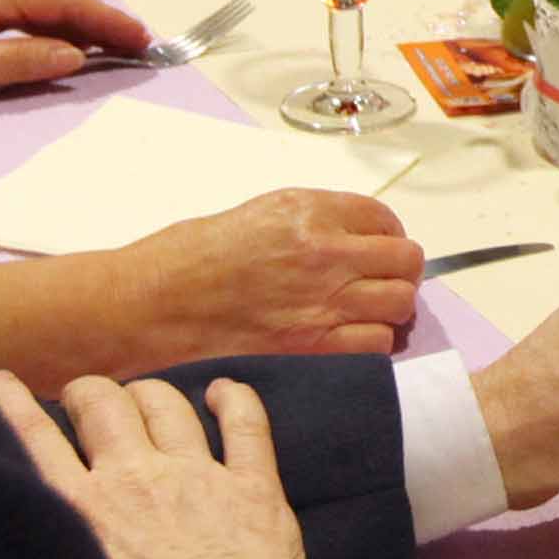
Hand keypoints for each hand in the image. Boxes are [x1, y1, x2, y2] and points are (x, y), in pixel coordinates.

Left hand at [0, 0, 145, 104]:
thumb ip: (20, 61)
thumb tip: (75, 55)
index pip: (60, 2)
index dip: (104, 19)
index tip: (140, 37)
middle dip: (101, 20)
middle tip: (141, 44)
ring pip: (41, 5)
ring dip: (79, 24)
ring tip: (116, 46)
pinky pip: (22, 13)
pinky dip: (53, 27)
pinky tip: (67, 43)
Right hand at [0, 370, 303, 558]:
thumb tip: (34, 544)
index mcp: (84, 510)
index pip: (34, 436)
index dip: (10, 400)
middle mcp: (135, 477)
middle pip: (102, 403)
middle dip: (88, 394)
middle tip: (86, 404)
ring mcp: (197, 475)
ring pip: (166, 404)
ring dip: (148, 394)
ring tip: (142, 400)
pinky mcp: (252, 486)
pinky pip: (246, 423)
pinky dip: (234, 400)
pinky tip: (224, 392)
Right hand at [119, 188, 423, 359]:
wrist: (154, 304)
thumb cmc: (189, 258)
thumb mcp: (256, 214)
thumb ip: (310, 223)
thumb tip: (350, 239)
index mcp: (308, 211)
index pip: (383, 219)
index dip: (388, 236)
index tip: (380, 249)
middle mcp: (324, 252)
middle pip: (405, 261)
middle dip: (398, 272)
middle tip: (380, 283)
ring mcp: (323, 303)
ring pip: (400, 304)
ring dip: (390, 310)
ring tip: (367, 313)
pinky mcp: (314, 347)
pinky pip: (378, 345)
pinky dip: (371, 344)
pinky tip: (347, 340)